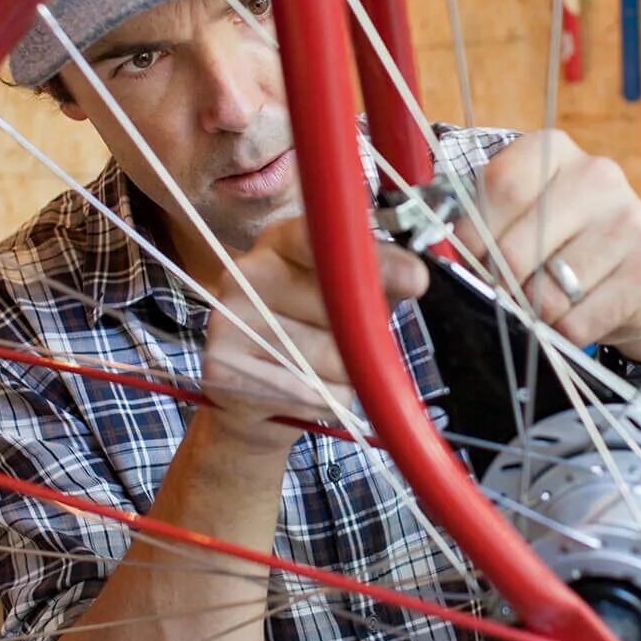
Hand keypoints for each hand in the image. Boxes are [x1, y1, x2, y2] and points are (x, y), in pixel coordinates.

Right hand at [201, 215, 428, 446]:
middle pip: (338, 309)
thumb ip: (376, 278)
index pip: (323, 240)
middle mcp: (245, 272)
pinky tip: (306, 390)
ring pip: (334, 359)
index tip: (416, 279)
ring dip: (348, 374)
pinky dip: (328, 400)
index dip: (374, 261)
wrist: (253, 397)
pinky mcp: (224, 370)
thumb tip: (414, 275)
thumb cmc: (311, 334)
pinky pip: (315, 394)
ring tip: (321, 368)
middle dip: (362, 335)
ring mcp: (228, 321)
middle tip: (349, 340)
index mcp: (278, 241)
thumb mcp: (346, 296)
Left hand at [459, 131, 640, 361]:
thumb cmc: (566, 244)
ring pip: (547, 293)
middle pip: (518, 247)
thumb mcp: (527, 212)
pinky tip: (572, 316)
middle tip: (504, 291)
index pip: (501, 185)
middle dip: (500, 282)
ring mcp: (627, 222)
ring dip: (532, 312)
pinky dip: (562, 331)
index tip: (469, 256)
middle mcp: (597, 176)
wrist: (640, 281)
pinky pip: (577, 322)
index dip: (474, 232)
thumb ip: (488, 219)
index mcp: (555, 151)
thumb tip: (451, 251)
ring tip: (541, 303)